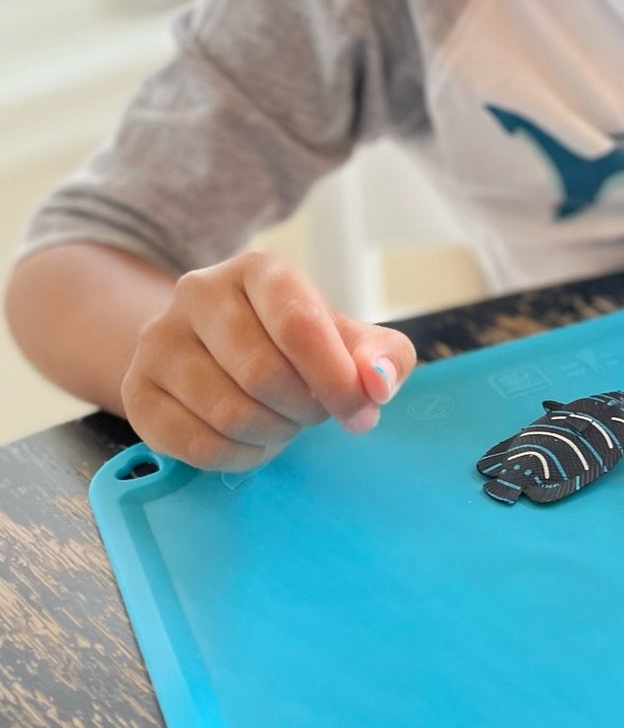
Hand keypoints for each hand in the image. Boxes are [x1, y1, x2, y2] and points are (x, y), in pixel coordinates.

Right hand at [120, 251, 416, 471]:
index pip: (299, 325)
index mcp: (259, 270)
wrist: (215, 352)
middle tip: (313, 413)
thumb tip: (378, 383)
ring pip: (228, 413)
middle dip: (304, 411)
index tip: (360, 411)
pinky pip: (194, 445)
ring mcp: (158, 340)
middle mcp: (198, 292)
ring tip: (281, 422)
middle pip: (263, 375)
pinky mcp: (136, 389)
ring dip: (272, 434)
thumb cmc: (295, 347)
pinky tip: (250, 442)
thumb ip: (384, 356)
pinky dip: (238, 457)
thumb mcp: (349, 342)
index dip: (337, 381)